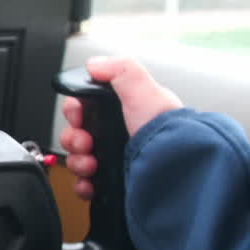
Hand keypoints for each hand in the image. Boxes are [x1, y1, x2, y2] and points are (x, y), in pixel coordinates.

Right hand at [59, 56, 182, 199]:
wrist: (175, 169)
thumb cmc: (167, 131)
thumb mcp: (144, 91)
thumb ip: (121, 70)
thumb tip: (95, 64)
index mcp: (125, 112)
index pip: (85, 107)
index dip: (75, 111)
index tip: (79, 116)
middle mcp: (117, 135)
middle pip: (76, 134)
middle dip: (74, 139)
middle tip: (86, 143)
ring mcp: (114, 160)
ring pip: (77, 158)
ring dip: (77, 161)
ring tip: (92, 165)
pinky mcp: (113, 183)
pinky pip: (85, 183)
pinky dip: (82, 184)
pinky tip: (92, 181)